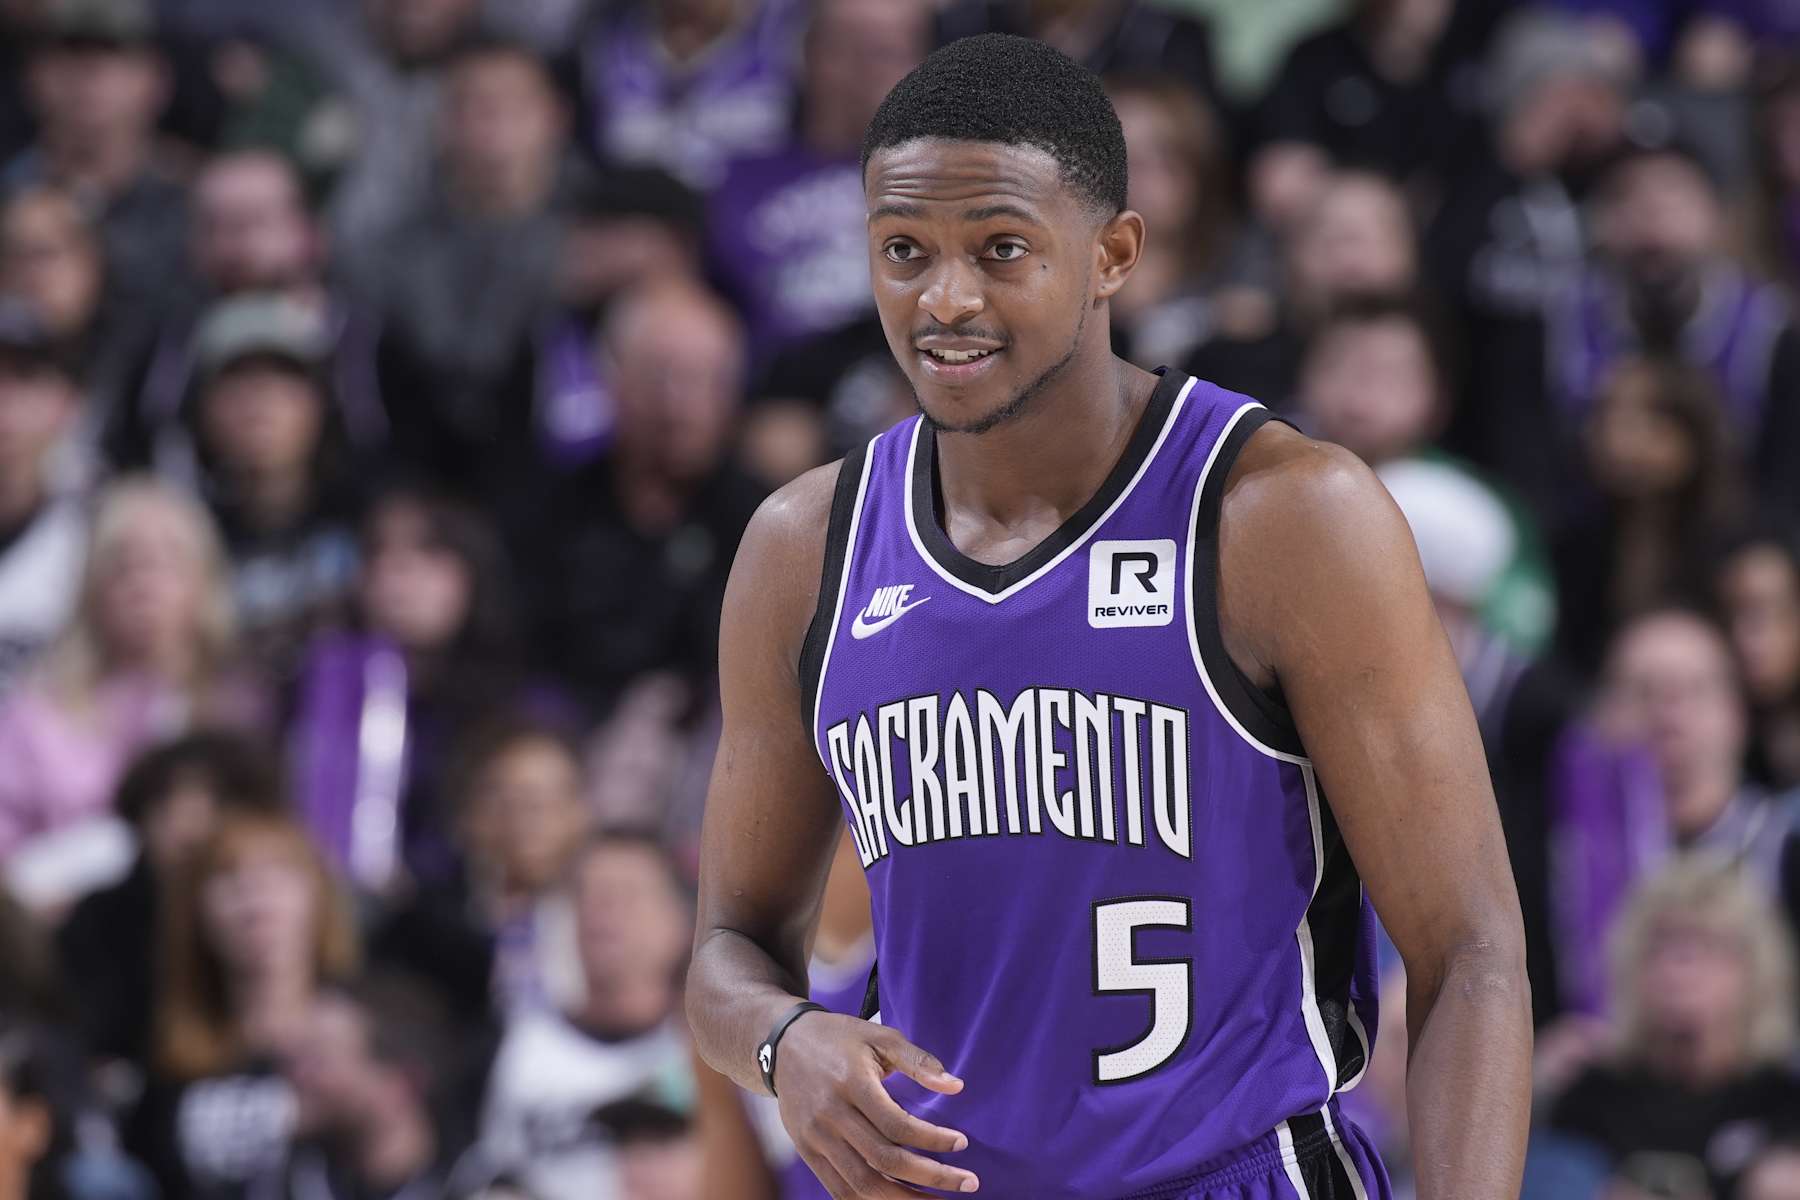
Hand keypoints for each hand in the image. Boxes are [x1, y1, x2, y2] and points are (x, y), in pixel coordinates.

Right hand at [774, 1012, 978, 1196]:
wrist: (781, 1045)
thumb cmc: (838, 1038)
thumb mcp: (879, 1037)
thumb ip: (918, 1060)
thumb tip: (956, 1087)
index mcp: (851, 1083)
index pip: (897, 1125)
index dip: (933, 1140)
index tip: (962, 1144)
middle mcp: (831, 1115)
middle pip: (884, 1160)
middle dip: (931, 1177)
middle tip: (968, 1182)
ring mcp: (815, 1138)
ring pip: (862, 1184)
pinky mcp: (806, 1151)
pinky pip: (839, 1190)